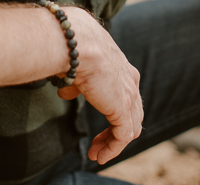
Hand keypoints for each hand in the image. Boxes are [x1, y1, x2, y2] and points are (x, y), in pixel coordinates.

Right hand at [56, 8, 142, 164]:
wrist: (78, 43)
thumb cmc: (74, 47)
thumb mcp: (77, 66)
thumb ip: (76, 82)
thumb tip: (66, 93)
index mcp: (122, 67)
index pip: (127, 95)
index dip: (114, 112)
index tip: (98, 123)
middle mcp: (130, 80)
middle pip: (133, 114)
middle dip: (115, 131)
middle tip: (97, 144)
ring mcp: (129, 95)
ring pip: (130, 127)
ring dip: (113, 144)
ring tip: (96, 154)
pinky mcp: (123, 108)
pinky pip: (123, 137)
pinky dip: (112, 149)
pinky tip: (99, 156)